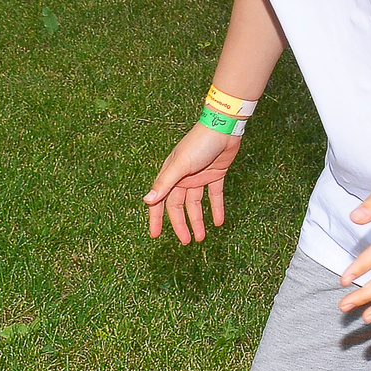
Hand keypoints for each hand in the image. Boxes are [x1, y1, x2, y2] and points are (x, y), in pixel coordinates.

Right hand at [145, 123, 242, 242]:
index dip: (156, 218)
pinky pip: (214, 195)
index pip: (160, 201)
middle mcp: (183, 178)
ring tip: (202, 237)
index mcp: (171, 174)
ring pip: (196, 204)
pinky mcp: (215, 175)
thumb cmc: (199, 143)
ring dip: (199, 220)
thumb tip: (147, 200)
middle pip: (179, 206)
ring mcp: (199, 176)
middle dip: (181, 224)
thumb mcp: (181, 164)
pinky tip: (218, 222)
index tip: (155, 235)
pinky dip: (216, 208)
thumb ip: (165, 183)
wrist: (223, 128)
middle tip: (187, 242)